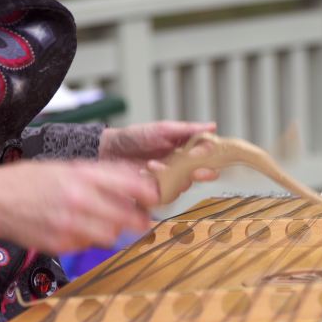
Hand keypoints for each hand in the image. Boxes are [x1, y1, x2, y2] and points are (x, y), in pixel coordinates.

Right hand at [0, 160, 158, 253]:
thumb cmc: (32, 180)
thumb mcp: (69, 166)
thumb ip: (104, 173)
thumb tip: (138, 178)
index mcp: (84, 175)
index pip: (133, 187)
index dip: (150, 195)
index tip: (155, 198)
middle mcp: (80, 200)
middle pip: (128, 218)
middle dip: (139, 220)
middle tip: (141, 219)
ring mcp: (71, 225)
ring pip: (112, 236)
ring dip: (114, 231)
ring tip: (104, 222)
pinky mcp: (61, 244)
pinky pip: (89, 246)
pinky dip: (90, 240)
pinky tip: (79, 229)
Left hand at [99, 121, 219, 190]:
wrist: (109, 149)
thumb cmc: (135, 137)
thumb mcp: (163, 129)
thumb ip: (188, 130)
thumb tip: (212, 127)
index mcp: (186, 151)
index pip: (207, 158)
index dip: (210, 160)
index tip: (206, 157)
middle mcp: (180, 168)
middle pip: (199, 176)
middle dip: (198, 174)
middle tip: (193, 171)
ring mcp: (168, 181)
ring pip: (182, 186)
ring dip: (170, 176)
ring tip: (152, 164)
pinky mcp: (155, 192)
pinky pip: (164, 195)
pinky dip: (155, 184)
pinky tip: (144, 173)